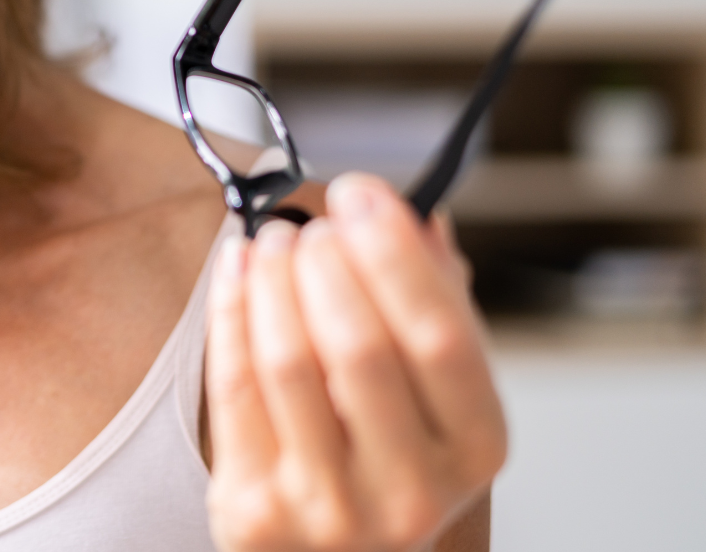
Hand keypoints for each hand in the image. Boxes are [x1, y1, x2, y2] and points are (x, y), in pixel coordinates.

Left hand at [205, 174, 506, 551]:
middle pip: (358, 344)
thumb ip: (440, 313)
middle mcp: (410, 489)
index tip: (362, 194)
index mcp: (474, 450)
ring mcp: (327, 506)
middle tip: (312, 221)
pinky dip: (231, 312)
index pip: (440, 335)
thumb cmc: (391, 469)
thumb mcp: (442, 403)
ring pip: (287, 361)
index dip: (395, 252)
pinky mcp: (253, 510)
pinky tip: (236, 271)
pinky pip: (232, 388)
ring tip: (272, 239)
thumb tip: (421, 219)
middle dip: (326, 260)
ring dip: (273, 278)